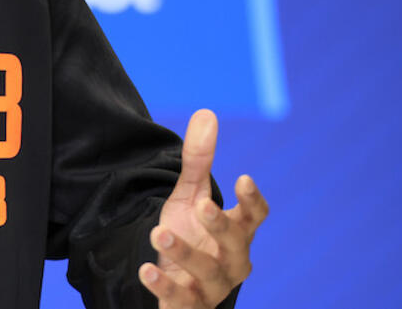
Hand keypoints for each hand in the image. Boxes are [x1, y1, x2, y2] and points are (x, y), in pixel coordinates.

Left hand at [139, 109, 267, 307]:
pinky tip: (145, 269)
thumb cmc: (192, 233)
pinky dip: (164, 286)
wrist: (174, 280)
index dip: (253, 201)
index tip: (243, 178)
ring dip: (185, 253)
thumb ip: (198, 160)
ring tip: (159, 232)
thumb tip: (207, 113)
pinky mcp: (188, 305)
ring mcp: (212, 286)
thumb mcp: (189, 196)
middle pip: (235, 245)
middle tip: (202, 205)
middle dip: (220, 226)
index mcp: (237, 232)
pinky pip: (180, 300)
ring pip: (207, 274)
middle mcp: (232, 261)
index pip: (255, 218)